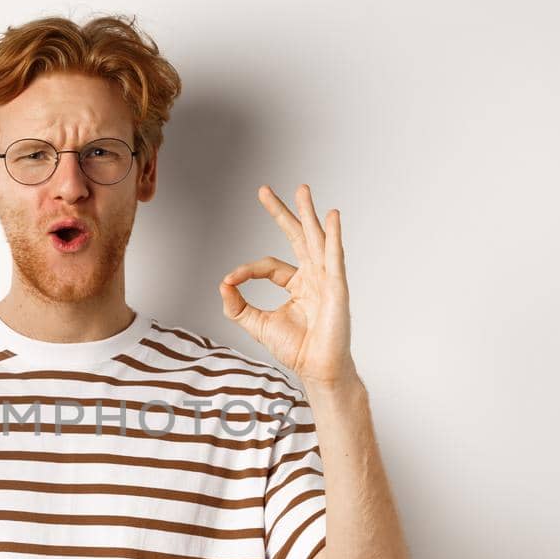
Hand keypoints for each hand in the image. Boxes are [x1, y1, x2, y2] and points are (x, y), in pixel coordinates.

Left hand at [218, 183, 357, 390]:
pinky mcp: (337, 287)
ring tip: (302, 190)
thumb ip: (237, 305)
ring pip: (315, 239)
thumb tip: (222, 283)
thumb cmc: (297, 348)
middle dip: (282, 213)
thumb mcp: (256, 324)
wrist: (316, 368)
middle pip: (296, 237)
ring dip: (308, 214)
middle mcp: (313, 277)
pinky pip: (334, 257)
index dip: (247, 269)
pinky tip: (331, 217)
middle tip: (265, 190)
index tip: (230, 279)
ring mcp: (327, 279)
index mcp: (298, 285)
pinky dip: (333, 236)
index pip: (269, 265)